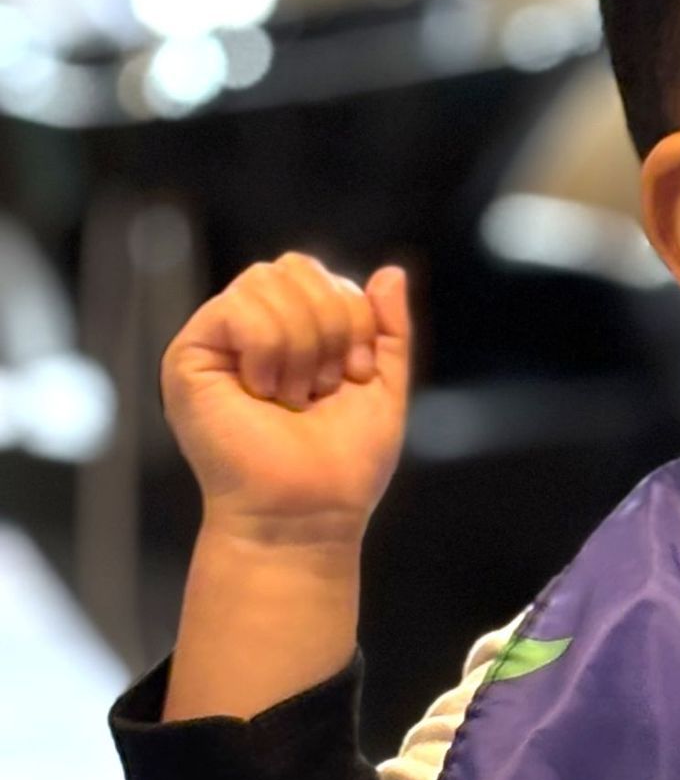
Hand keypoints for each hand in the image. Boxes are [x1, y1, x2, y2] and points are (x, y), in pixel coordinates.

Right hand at [160, 252, 409, 542]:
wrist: (307, 513)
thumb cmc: (343, 465)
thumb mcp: (382, 387)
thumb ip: (387, 329)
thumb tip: (391, 272)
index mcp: (292, 335)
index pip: (322, 277)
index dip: (352, 316)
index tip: (355, 376)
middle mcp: (250, 332)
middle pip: (294, 266)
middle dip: (330, 324)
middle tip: (323, 387)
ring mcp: (218, 342)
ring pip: (267, 280)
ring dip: (301, 344)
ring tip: (293, 397)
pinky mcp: (189, 356)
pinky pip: (238, 307)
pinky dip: (268, 349)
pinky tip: (263, 391)